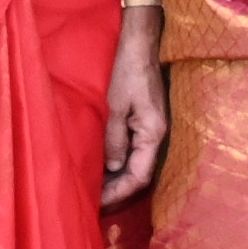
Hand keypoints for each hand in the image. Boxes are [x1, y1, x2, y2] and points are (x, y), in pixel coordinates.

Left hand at [99, 31, 170, 200]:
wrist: (139, 44)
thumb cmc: (127, 71)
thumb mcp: (116, 105)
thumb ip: (114, 138)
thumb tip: (113, 168)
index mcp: (153, 134)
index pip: (139, 177)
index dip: (119, 194)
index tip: (98, 204)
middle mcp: (155, 136)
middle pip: (139, 175)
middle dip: (117, 192)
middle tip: (92, 205)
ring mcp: (150, 129)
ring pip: (135, 165)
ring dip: (116, 180)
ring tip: (94, 192)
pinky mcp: (143, 122)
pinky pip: (132, 151)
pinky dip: (117, 164)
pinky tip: (101, 169)